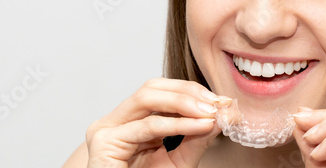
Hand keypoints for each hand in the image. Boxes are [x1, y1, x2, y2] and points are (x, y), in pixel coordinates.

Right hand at [86, 78, 223, 167]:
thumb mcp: (179, 161)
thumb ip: (196, 139)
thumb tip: (219, 116)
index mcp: (129, 122)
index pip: (159, 92)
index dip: (190, 91)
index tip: (220, 101)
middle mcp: (115, 121)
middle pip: (151, 88)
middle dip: (187, 92)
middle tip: (216, 103)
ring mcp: (106, 129)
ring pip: (146, 98)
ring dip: (183, 102)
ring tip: (209, 112)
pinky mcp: (105, 142)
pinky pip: (147, 126)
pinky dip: (176, 124)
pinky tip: (198, 125)